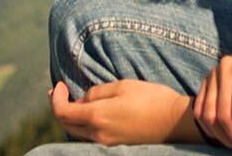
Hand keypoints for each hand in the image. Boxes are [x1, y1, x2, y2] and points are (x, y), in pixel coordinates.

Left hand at [48, 79, 197, 145]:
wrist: (175, 122)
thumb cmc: (151, 99)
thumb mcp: (122, 86)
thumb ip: (98, 92)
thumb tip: (82, 99)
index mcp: (97, 116)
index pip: (62, 112)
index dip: (55, 97)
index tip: (59, 84)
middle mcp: (98, 134)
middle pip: (66, 124)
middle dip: (59, 107)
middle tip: (60, 91)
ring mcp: (107, 143)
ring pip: (77, 133)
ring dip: (71, 117)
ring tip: (73, 101)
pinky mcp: (116, 146)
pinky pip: (90, 137)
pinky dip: (83, 125)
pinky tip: (88, 113)